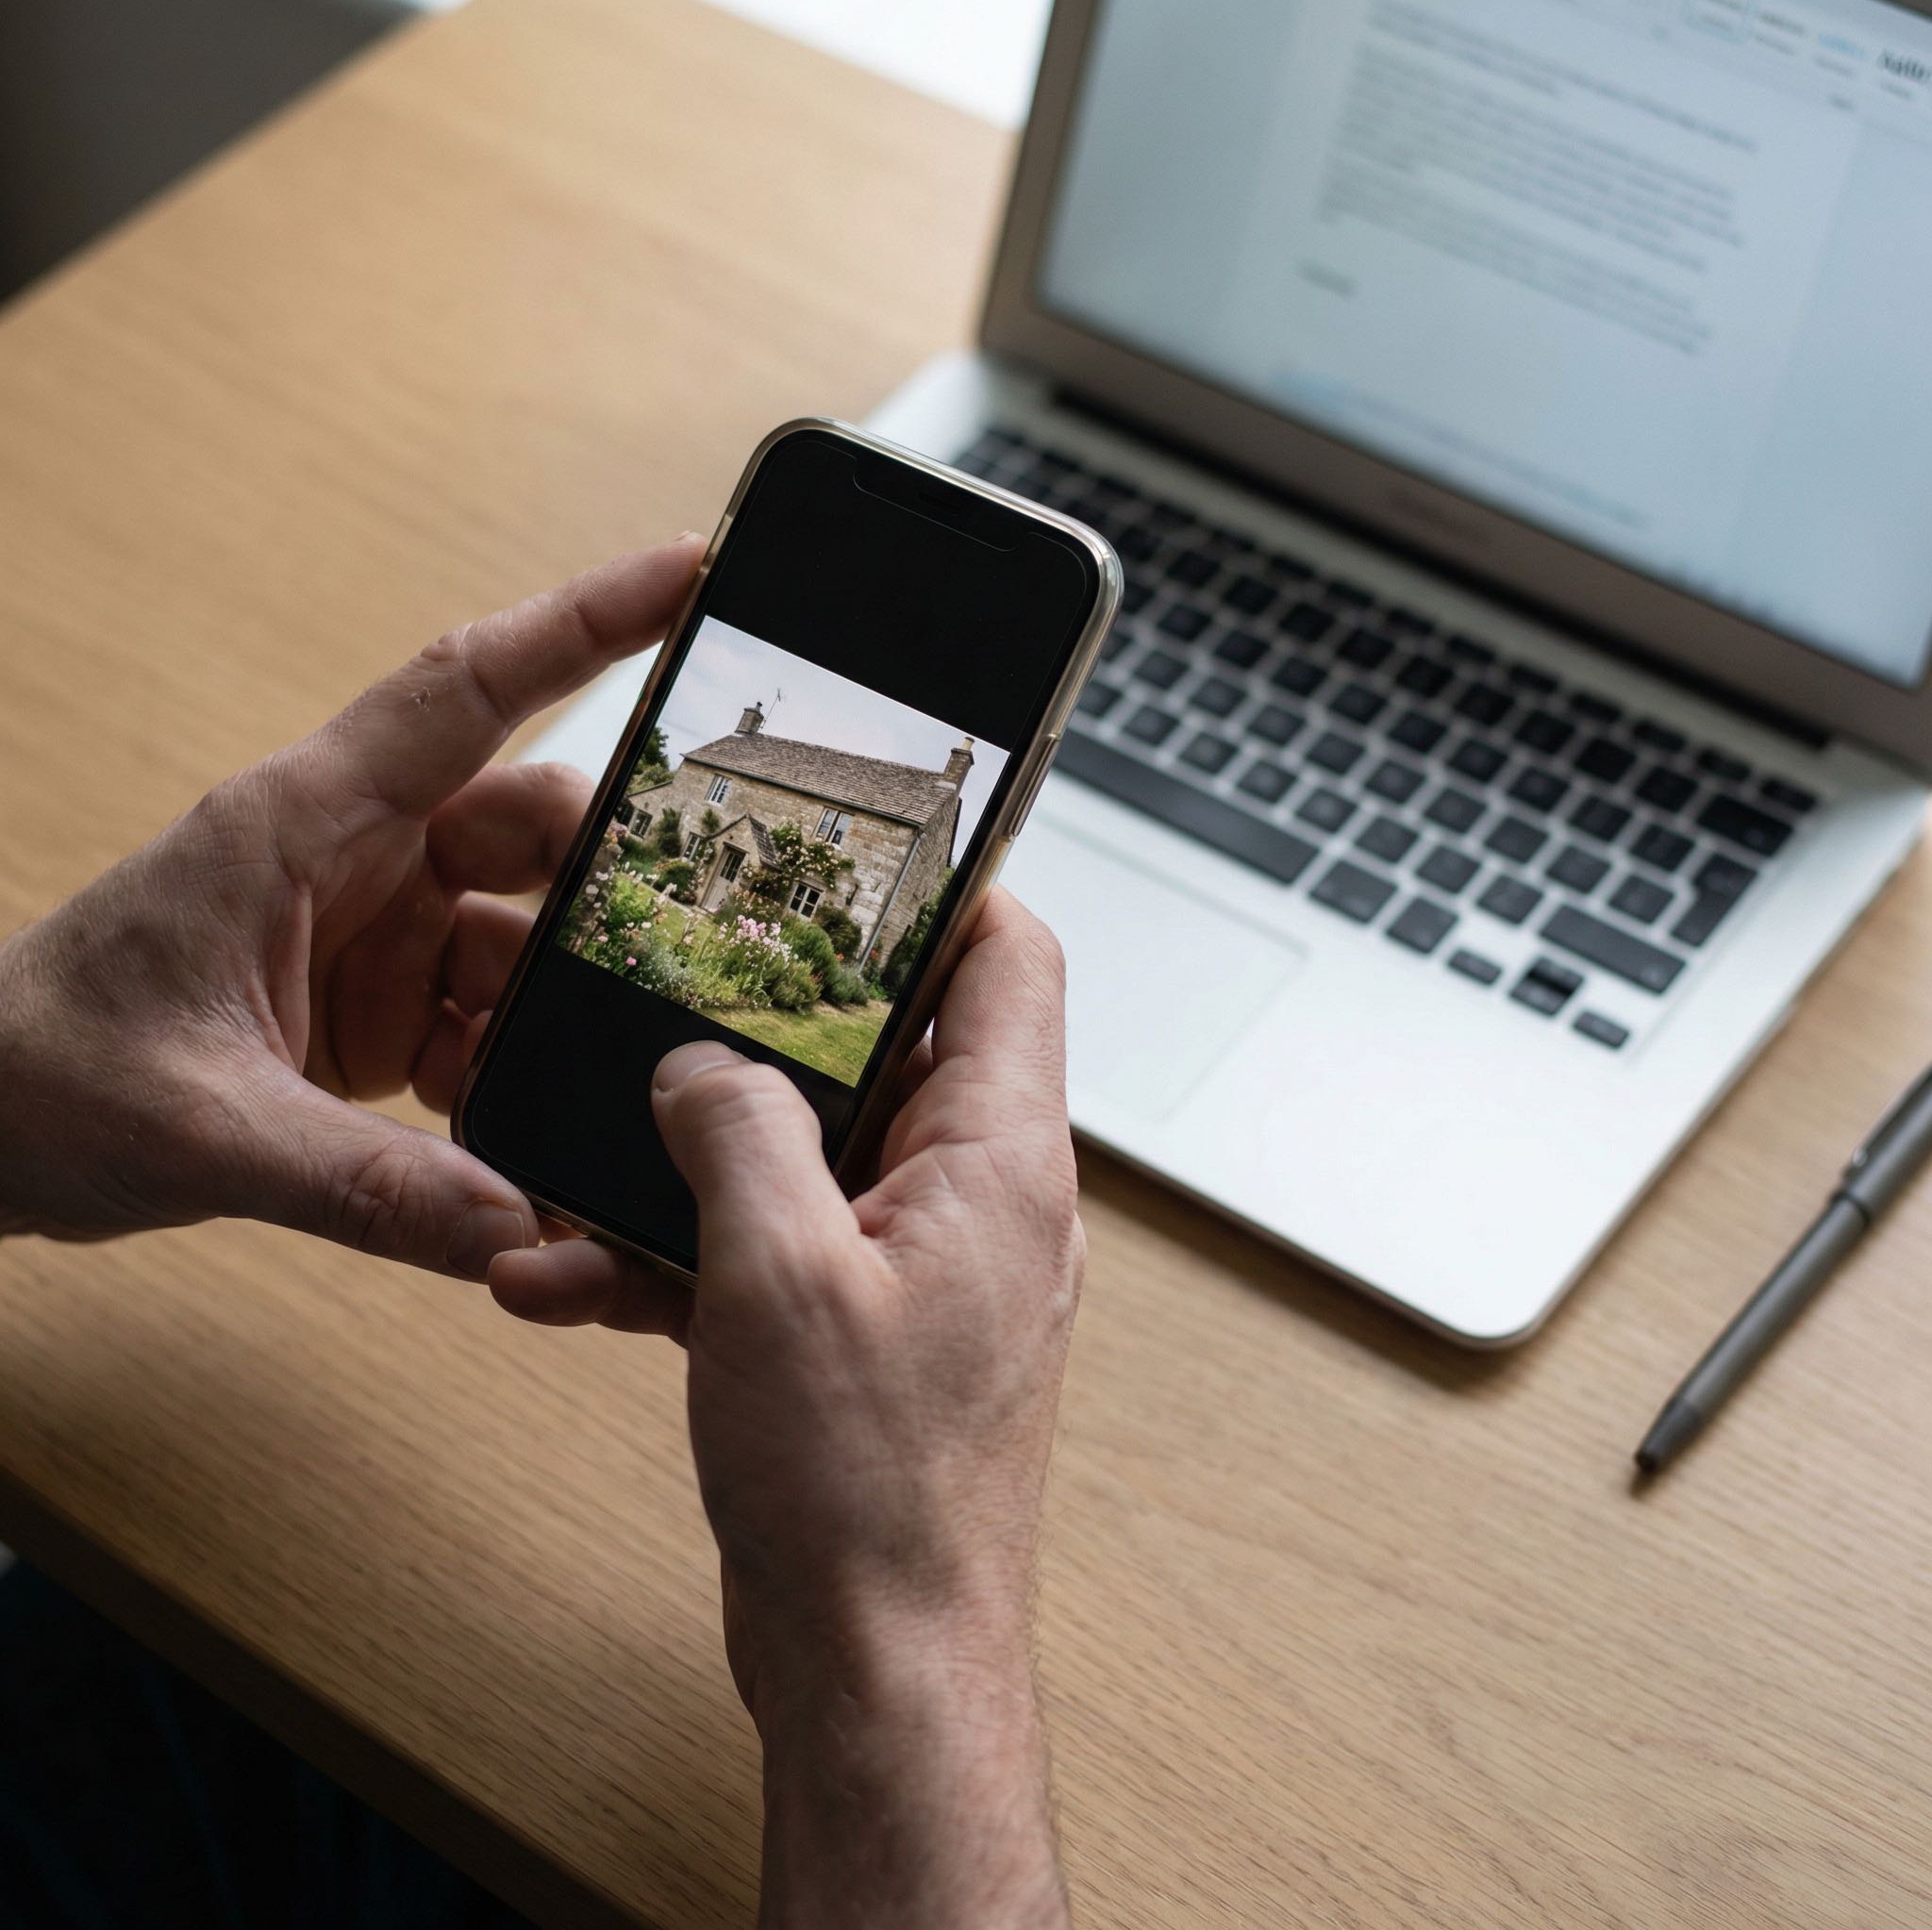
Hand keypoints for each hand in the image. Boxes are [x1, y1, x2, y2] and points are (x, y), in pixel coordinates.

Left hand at [0, 537, 701, 1277]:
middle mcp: (355, 859)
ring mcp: (375, 933)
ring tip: (552, 1079)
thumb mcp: (206, 1130)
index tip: (691, 569)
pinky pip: (492, 1017)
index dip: (587, 620)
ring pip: (526, 931)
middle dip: (600, 885)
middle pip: (531, 823)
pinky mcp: (382, 1007)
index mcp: (303, 822)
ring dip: (550, 1008)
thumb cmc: (39, 1072)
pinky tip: (492, 1135)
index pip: (471, 689)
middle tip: (662, 953)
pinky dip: (510, 1072)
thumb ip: (368, 1186)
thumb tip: (518, 1228)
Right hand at [492, 889, 1082, 1929]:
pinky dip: (676, 1256)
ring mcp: (916, 1266)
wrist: (873, 1668)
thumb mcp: (778, 1274)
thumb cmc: (866, 1489)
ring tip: (571, 1177)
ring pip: (800, 1154)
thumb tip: (700, 1061)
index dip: (937, 887)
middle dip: (760, 1022)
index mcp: (997, 1156)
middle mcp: (974, 1197)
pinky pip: (766, 1252)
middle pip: (884, 1044)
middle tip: (660, 983)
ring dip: (684, 1163)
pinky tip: (560, 1284)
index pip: (1008, 959)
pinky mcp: (857, 1331)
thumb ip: (738, 1130)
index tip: (839, 850)